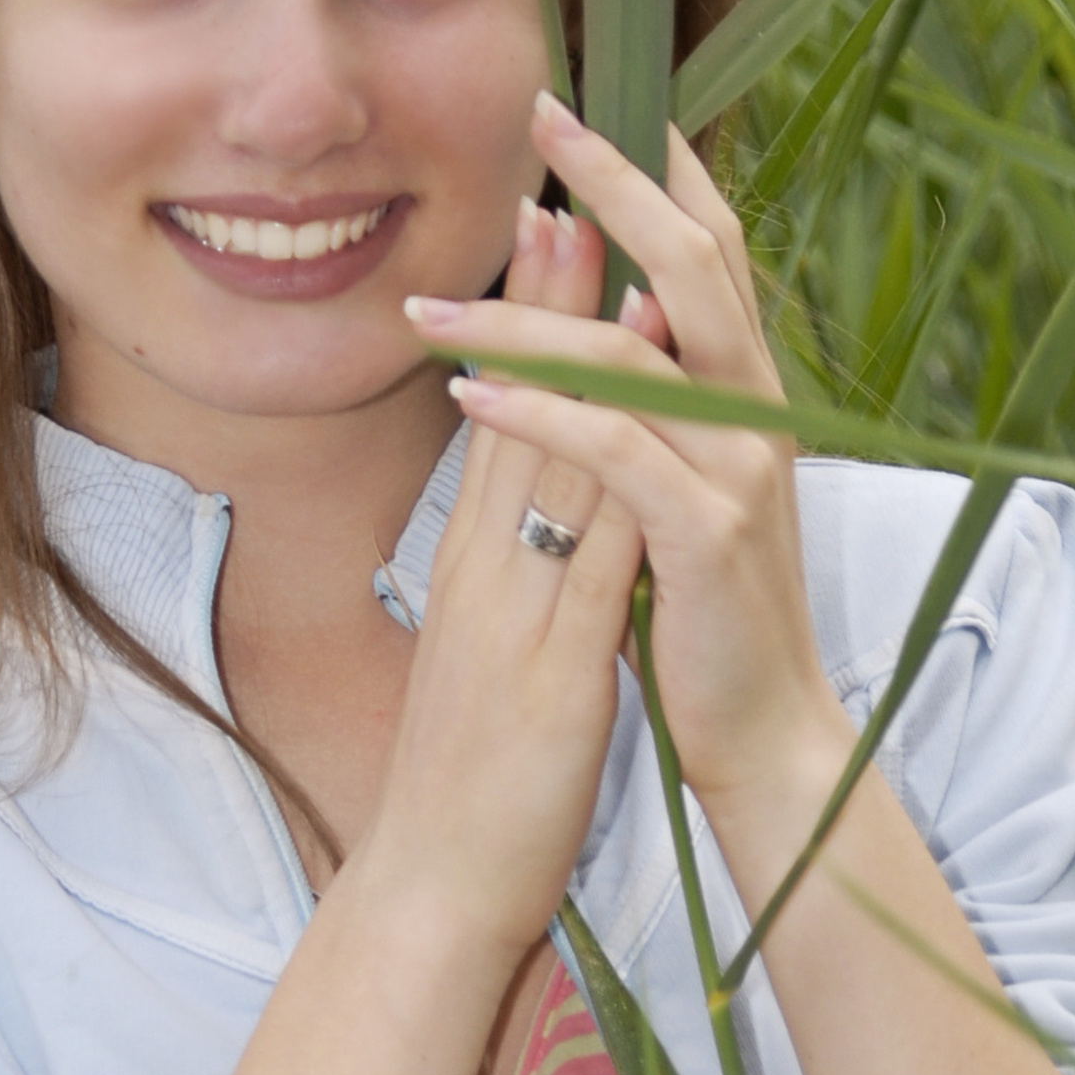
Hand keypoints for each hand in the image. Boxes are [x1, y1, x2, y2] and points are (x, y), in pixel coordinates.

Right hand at [350, 194, 643, 974]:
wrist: (429, 889)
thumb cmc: (462, 784)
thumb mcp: (482, 660)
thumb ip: (504, 585)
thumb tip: (533, 518)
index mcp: (470, 570)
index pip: (500, 425)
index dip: (527, 323)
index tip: (553, 226)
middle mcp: (481, 572)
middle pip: (514, 413)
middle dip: (542, 297)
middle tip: (563, 184)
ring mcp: (509, 614)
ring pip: (541, 458)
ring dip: (573, 349)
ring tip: (595, 249)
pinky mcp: (545, 671)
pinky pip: (585, 555)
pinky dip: (613, 468)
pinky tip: (645, 406)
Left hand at [405, 92, 851, 814]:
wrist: (766, 727)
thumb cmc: (708, 608)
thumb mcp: (686, 487)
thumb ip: (664, 404)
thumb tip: (616, 316)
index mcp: (746, 393)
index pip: (706, 253)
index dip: (655, 171)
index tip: (585, 105)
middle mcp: (756, 411)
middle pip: (691, 262)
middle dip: (614, 182)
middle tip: (538, 112)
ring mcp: (740, 468)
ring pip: (632, 353)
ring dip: (524, 317)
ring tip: (424, 308)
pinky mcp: (708, 534)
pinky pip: (616, 451)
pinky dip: (540, 414)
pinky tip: (467, 396)